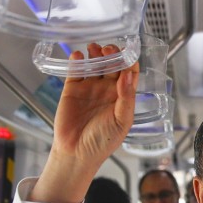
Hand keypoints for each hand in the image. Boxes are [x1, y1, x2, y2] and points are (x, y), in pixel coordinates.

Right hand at [32, 43, 139, 202]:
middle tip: (109, 49)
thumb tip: (128, 75)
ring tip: (94, 48)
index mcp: (122, 96)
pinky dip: (76, 60)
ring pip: (95, 63)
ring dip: (96, 53)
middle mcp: (107, 89)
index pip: (130, 72)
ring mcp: (90, 87)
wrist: (76, 153)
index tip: (127, 53)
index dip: (129, 61)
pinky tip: (78, 55)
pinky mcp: (72, 88)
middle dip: (112, 53)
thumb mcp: (121, 122)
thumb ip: (126, 98)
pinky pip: (76, 69)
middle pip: (113, 63)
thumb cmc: (102, 142)